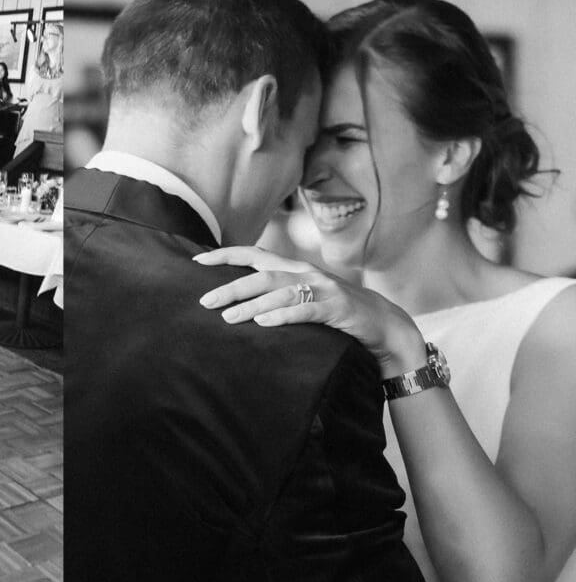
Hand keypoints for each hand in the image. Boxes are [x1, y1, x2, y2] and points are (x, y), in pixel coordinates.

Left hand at [194, 246, 426, 375]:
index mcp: (294, 270)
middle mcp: (306, 274)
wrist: (384, 326)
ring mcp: (323, 289)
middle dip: (230, 287)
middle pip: (261, 275)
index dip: (225, 256)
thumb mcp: (303, 300)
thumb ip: (276, 296)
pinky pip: (305, 310)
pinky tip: (264, 323)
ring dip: (251, 304)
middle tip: (205, 302)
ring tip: (228, 317)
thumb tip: (237, 305)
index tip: (197, 261)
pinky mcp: (337, 308)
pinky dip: (282, 315)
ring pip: (279, 291)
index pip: (254, 255)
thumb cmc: (337, 315)